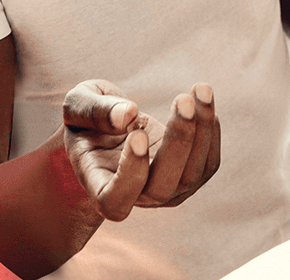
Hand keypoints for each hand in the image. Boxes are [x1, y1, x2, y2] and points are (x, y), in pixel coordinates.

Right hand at [62, 79, 220, 220]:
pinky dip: (210, 130)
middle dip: (178, 142)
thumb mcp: (78, 105)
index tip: (137, 133)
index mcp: (99, 186)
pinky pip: (208, 162)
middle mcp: (136, 198)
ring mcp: (166, 193)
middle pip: (162, 188)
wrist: (109, 129)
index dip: (130, 173)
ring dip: (202, 130)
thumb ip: (95, 111)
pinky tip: (203, 101)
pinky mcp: (190, 178)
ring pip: (192, 175)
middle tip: (183, 100)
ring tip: (200, 89)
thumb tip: (128, 114)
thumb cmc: (88, 119)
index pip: (116, 200)